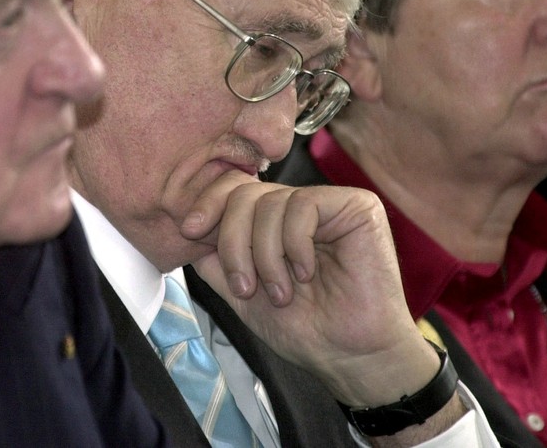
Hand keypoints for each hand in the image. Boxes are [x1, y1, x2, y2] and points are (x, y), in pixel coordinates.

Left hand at [183, 171, 440, 407]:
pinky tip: (305, 273)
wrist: (350, 357)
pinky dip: (294, 246)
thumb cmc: (304, 328)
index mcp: (274, 220)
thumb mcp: (241, 291)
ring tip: (281, 292)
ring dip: (266, 256)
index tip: (190, 229)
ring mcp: (329, 204)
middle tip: (245, 286)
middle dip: (233, 241)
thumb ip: (215, 258)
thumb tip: (188, 226)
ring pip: (270, 203)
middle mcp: (299, 205)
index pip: (234, 188)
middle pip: (245, 193)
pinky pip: (303, 206)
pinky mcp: (357, 207)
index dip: (208, 203)